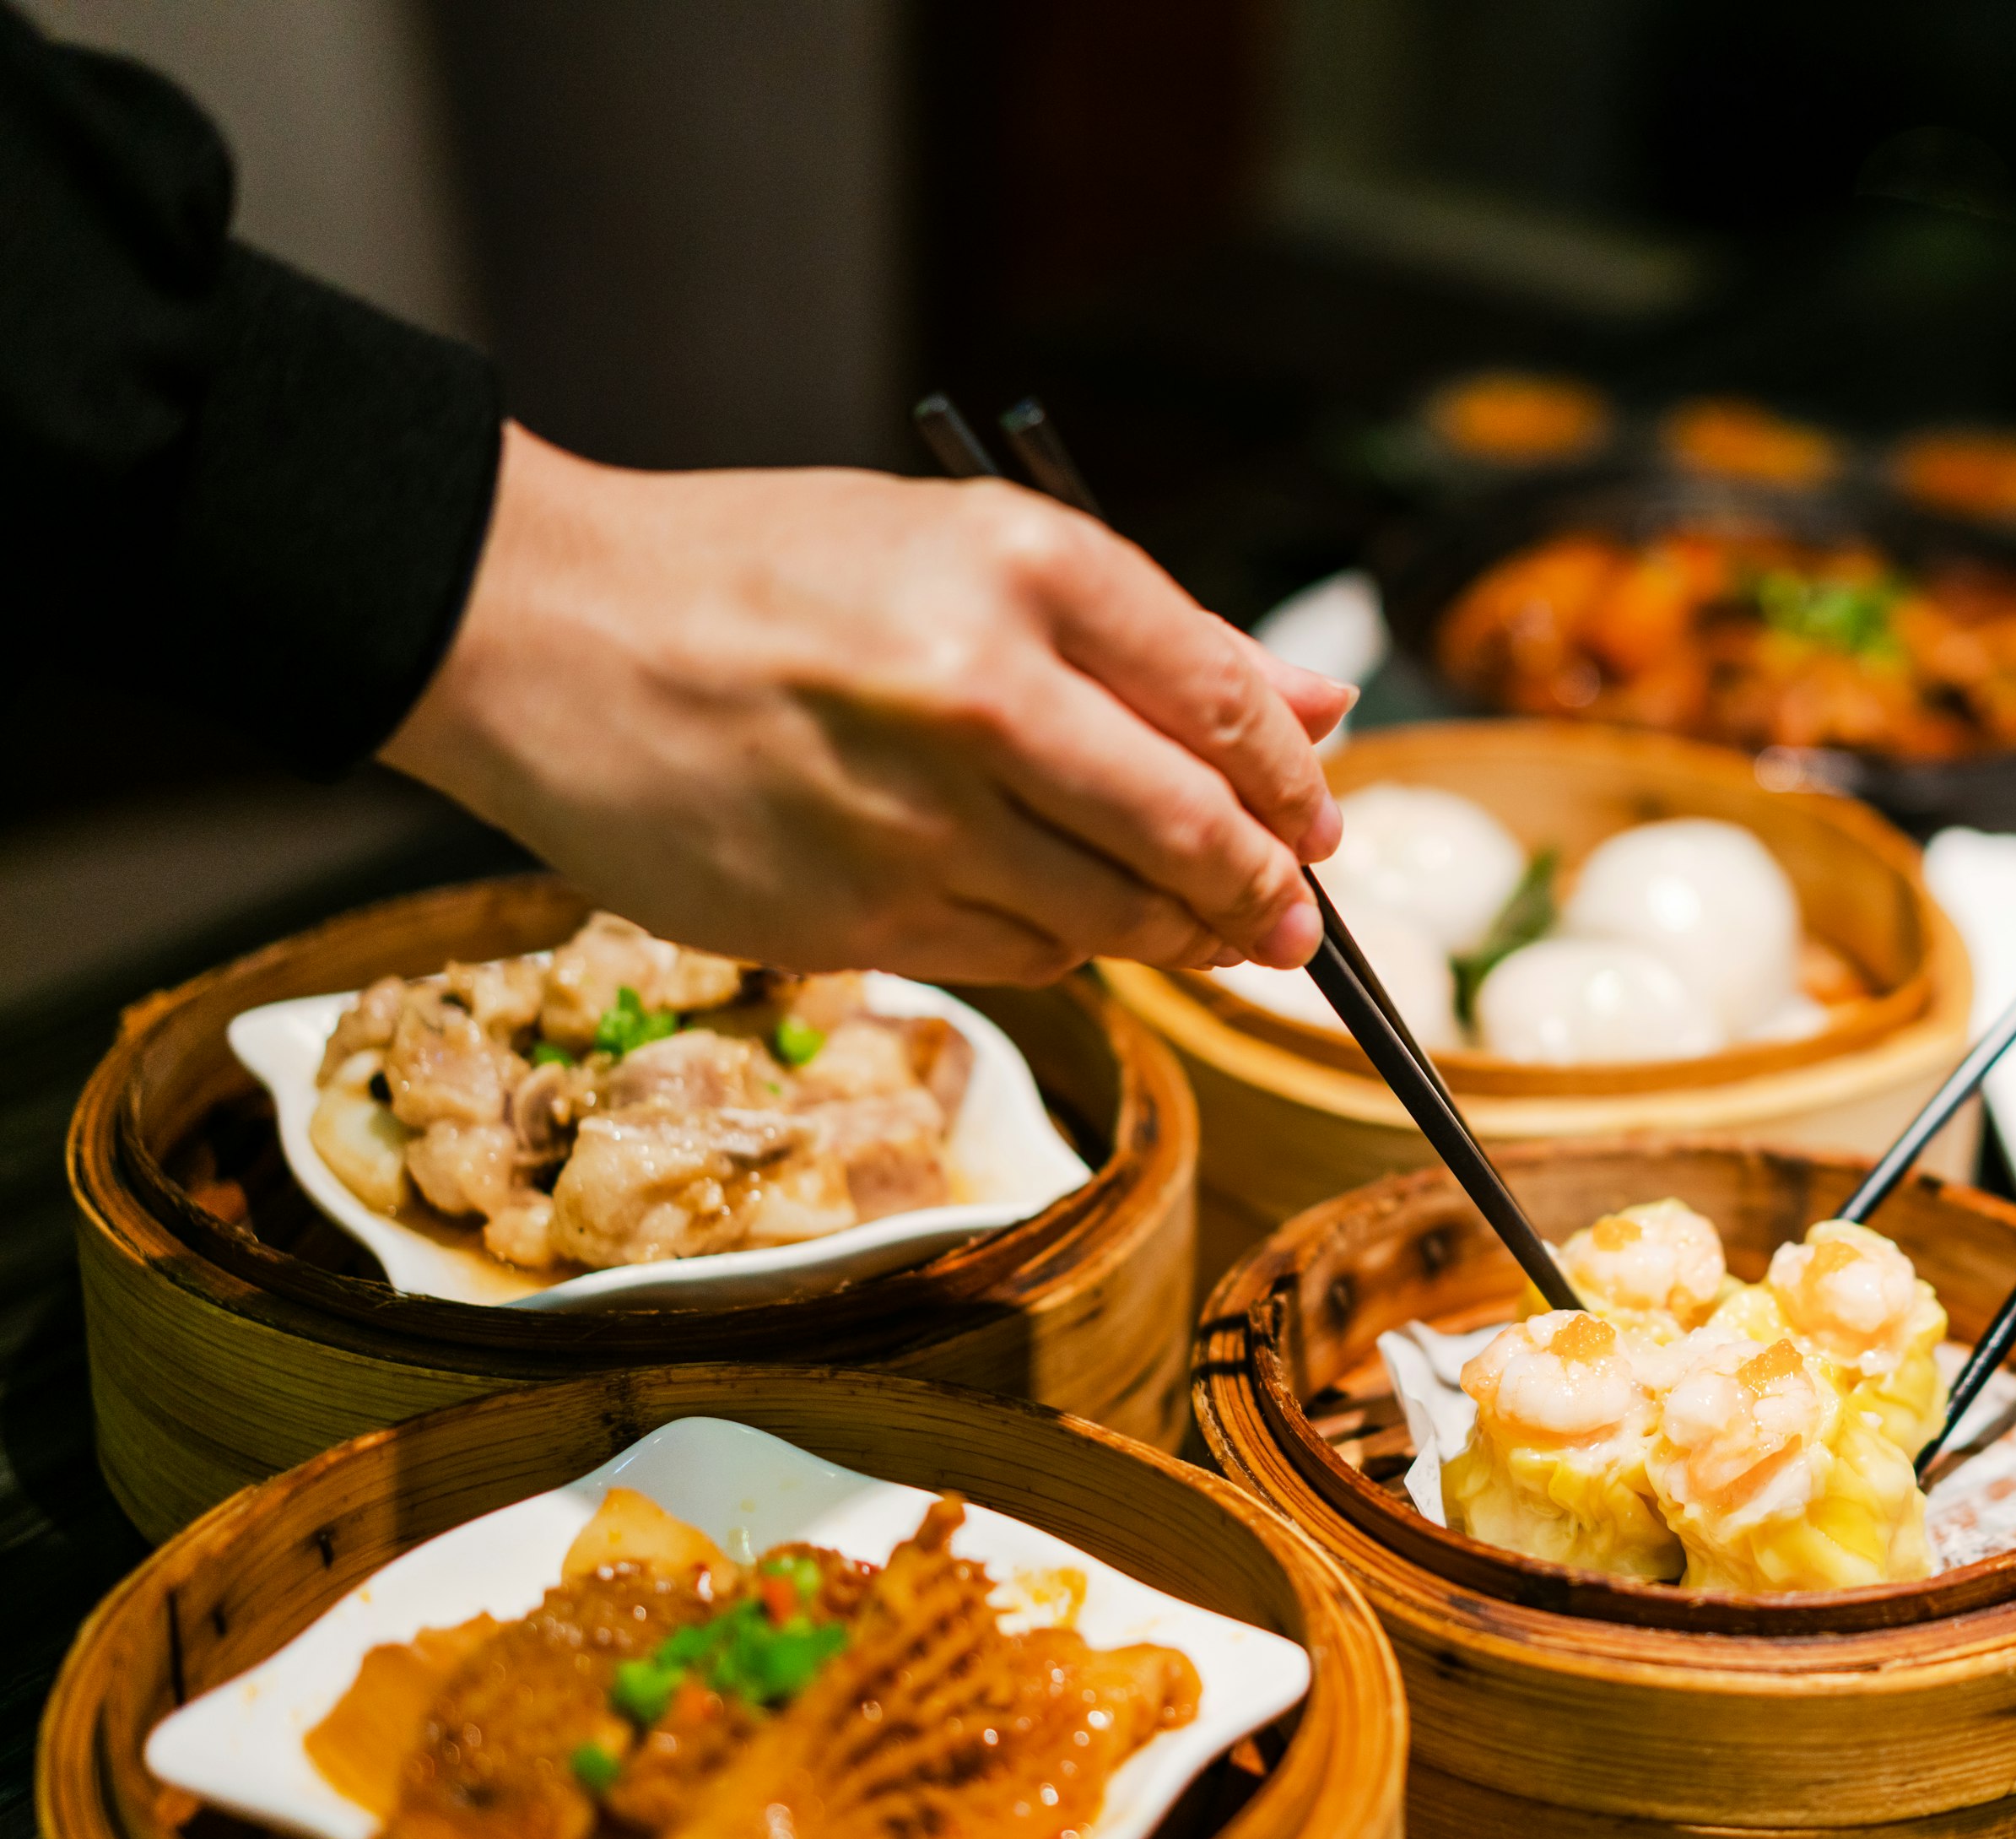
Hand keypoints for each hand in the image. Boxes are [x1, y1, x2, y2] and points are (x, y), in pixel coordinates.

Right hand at [382, 423, 1353, 982]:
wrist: (542, 632)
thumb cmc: (765, 578)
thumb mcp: (962, 550)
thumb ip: (1154, 639)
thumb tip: (1319, 713)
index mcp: (1021, 567)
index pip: (1223, 698)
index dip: (1295, 782)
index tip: (1320, 822)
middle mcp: (980, 692)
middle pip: (1192, 830)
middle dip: (1266, 890)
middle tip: (1292, 920)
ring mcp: (915, 818)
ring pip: (1116, 917)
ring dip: (1174, 935)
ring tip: (1192, 925)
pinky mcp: (856, 918)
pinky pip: (1020, 958)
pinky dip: (1060, 946)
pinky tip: (1044, 911)